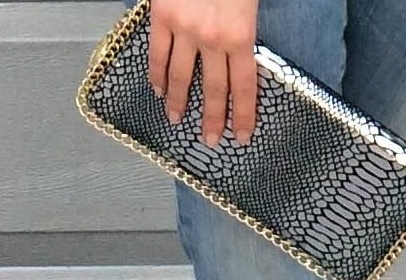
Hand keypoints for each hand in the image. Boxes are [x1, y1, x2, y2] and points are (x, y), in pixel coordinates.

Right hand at [148, 0, 259, 146]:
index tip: (241, 137)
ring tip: (176, 119)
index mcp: (242, 35)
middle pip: (212, 90)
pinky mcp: (161, 17)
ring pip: (179, 77)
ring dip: (178, 101)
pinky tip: (157, 89)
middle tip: (208, 140)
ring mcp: (184, 30)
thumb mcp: (250, 3)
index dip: (243, 115)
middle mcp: (212, 39)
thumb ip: (244, 31)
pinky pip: (157, 53)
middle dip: (211, 119)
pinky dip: (156, 74)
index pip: (245, 87)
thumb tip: (242, 59)